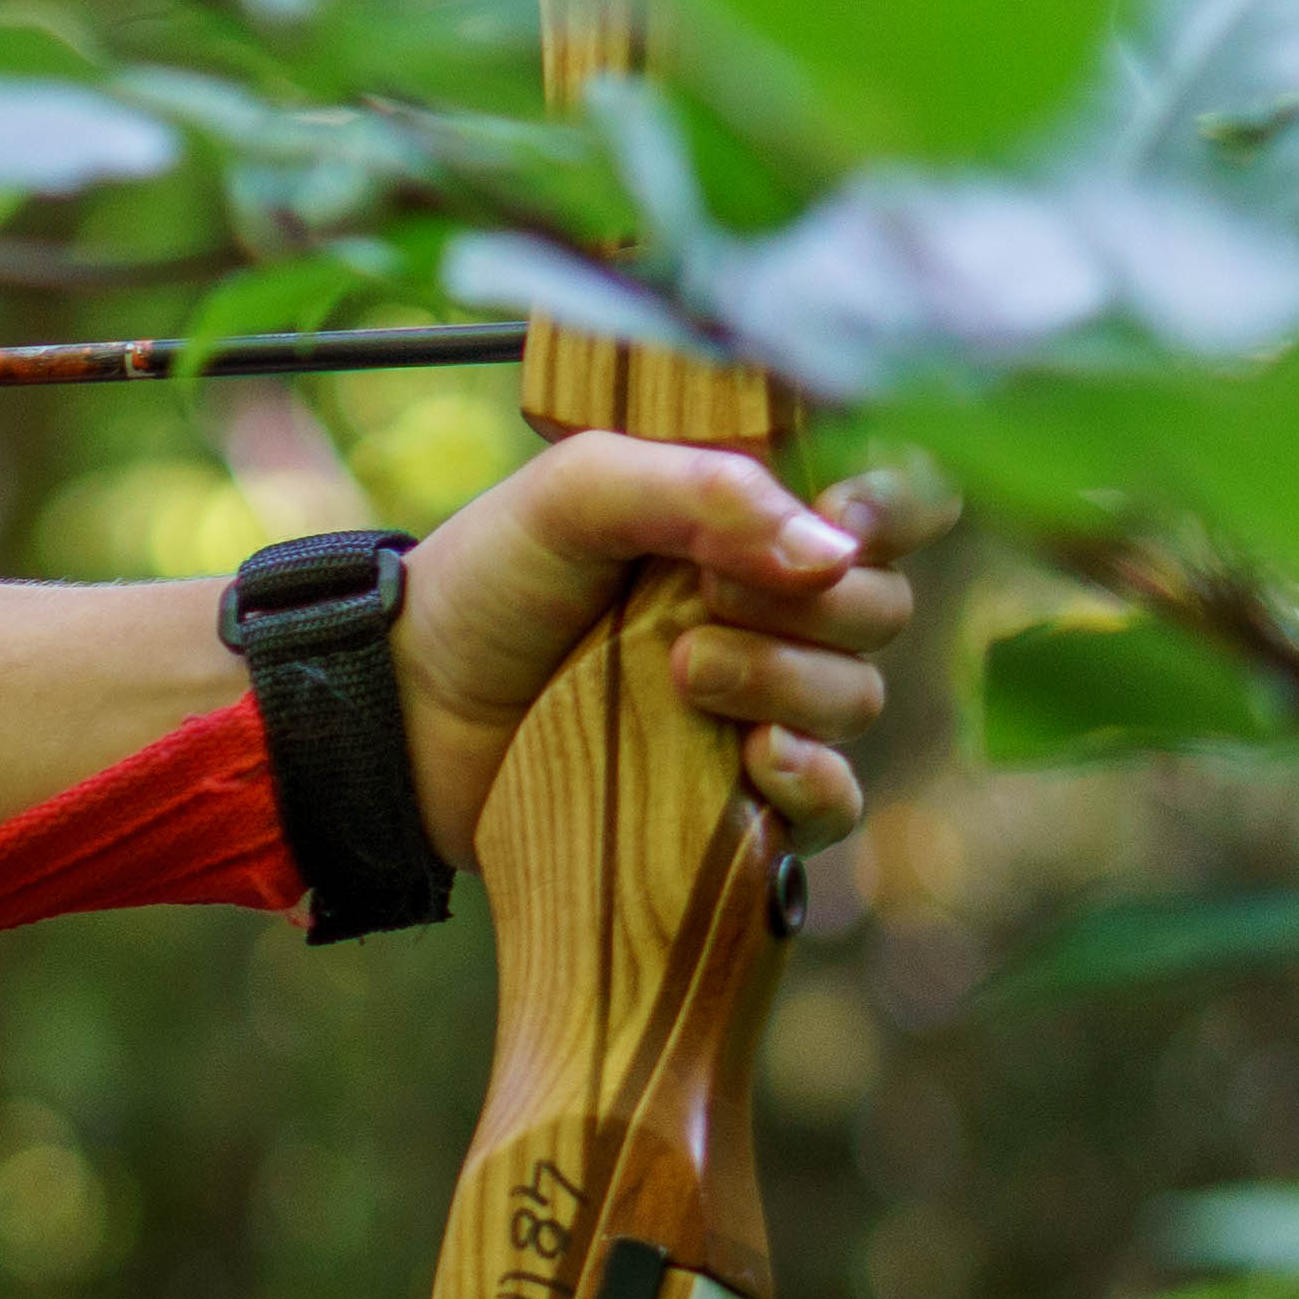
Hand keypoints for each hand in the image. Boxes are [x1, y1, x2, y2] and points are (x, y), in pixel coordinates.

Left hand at [393, 434, 949, 869]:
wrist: (402, 709)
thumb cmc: (487, 584)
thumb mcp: (577, 495)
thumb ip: (704, 493)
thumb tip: (834, 550)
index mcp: (752, 520)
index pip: (894, 502)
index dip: (895, 509)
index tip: (841, 520)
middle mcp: (772, 611)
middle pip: (881, 609)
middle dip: (812, 607)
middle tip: (701, 604)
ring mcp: (759, 708)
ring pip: (857, 700)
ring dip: (788, 684)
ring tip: (681, 674)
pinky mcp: (734, 801)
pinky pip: (833, 805)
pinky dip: (814, 783)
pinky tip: (759, 762)